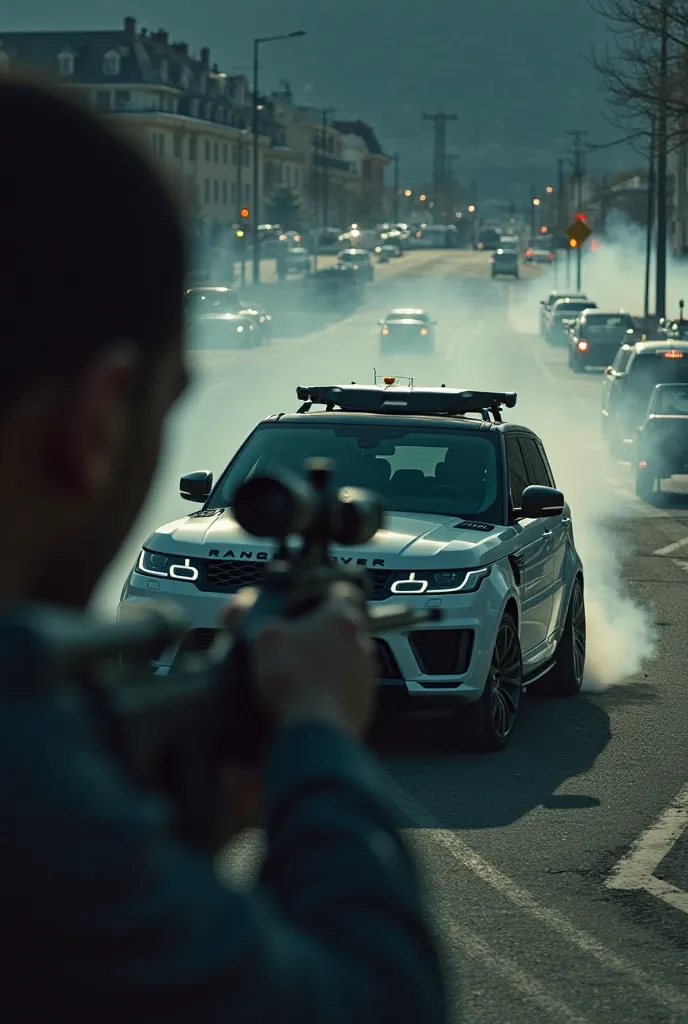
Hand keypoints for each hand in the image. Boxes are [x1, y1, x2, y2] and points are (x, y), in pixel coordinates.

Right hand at [221, 581, 377, 738]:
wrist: (314, 733)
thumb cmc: (295, 680)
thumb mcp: (262, 639)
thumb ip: (249, 617)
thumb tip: (236, 608)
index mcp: (343, 619)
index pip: (342, 591)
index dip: (322, 593)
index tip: (307, 600)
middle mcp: (362, 644)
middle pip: (341, 628)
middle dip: (318, 633)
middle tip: (292, 641)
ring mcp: (365, 676)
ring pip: (344, 659)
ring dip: (324, 663)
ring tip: (296, 674)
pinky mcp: (363, 703)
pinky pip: (344, 688)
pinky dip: (327, 690)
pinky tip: (305, 698)